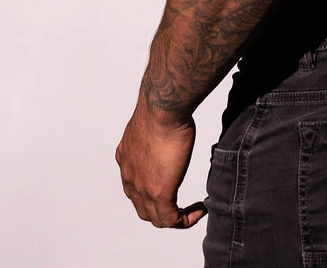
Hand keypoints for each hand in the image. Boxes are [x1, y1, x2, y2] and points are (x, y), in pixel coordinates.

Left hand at [116, 94, 206, 228]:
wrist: (162, 109)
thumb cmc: (162, 108)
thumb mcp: (152, 123)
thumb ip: (155, 132)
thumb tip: (168, 125)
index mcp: (126, 159)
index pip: (135, 186)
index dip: (153, 191)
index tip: (174, 181)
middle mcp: (129, 176)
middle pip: (142, 206)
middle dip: (162, 209)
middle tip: (182, 204)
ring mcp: (141, 188)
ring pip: (155, 217)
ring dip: (174, 218)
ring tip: (192, 211)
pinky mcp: (158, 193)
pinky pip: (170, 220)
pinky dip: (186, 220)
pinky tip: (200, 209)